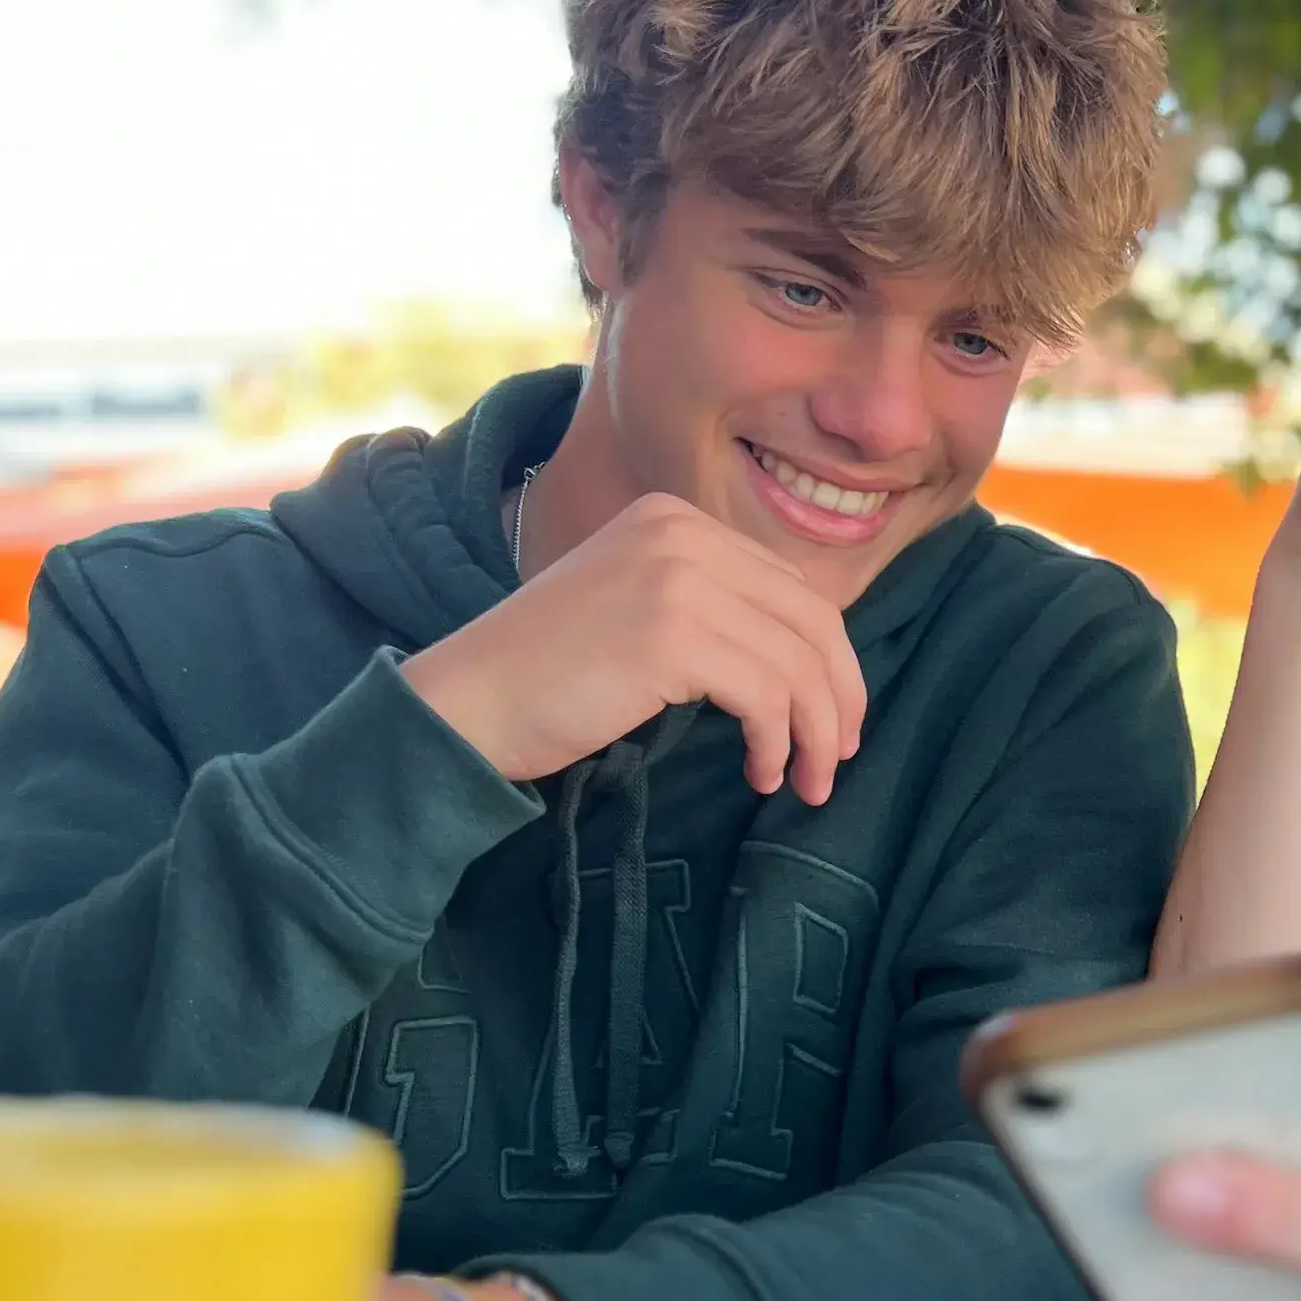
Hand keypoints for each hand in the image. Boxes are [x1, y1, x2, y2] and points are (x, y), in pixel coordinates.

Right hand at [402, 493, 864, 800]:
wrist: (463, 704)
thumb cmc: (547, 676)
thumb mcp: (638, 608)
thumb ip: (713, 607)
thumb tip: (808, 657)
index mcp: (677, 519)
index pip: (792, 587)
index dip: (827, 659)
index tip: (830, 719)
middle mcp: (682, 533)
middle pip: (811, 618)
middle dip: (838, 694)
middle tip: (835, 756)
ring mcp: (677, 577)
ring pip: (798, 661)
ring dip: (813, 731)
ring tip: (804, 781)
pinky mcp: (670, 634)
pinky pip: (766, 693)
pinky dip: (775, 741)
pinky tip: (759, 772)